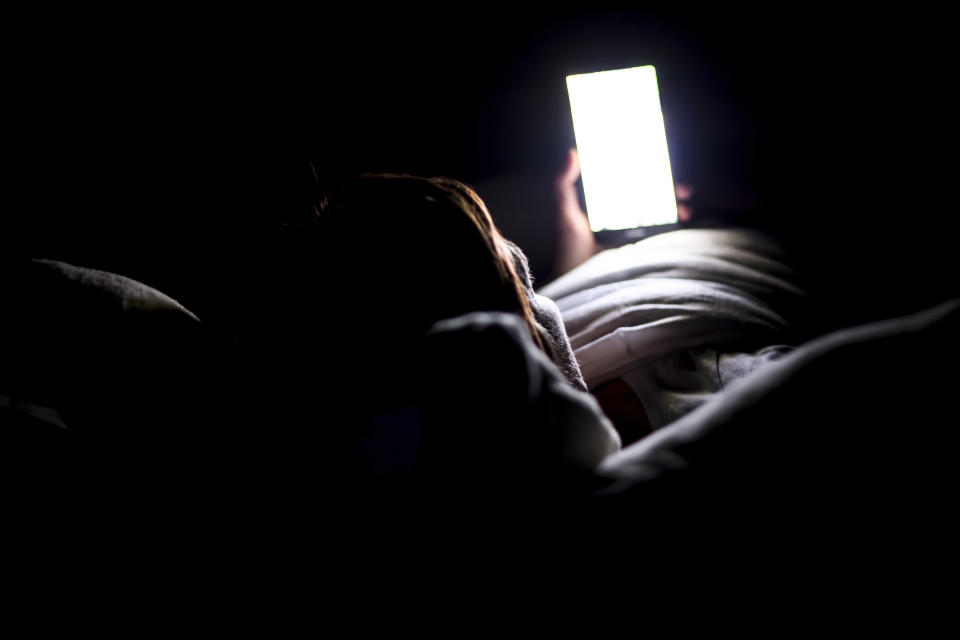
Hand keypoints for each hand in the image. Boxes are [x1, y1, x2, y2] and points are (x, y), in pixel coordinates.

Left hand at [553, 148, 694, 275]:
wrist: (580, 279)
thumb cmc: (570, 248)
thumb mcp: (565, 213)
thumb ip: (564, 184)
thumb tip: (573, 153)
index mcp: (609, 199)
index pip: (630, 177)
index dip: (645, 165)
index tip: (656, 155)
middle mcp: (627, 211)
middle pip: (653, 190)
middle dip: (669, 181)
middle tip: (675, 179)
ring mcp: (639, 228)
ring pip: (664, 207)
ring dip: (678, 198)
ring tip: (682, 198)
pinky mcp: (647, 244)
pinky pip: (668, 229)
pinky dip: (679, 218)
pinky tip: (683, 215)